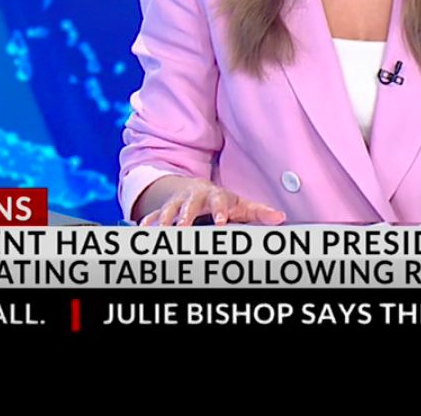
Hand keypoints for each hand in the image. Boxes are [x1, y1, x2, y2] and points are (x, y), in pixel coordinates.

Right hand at [138, 177, 286, 226]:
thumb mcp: (239, 204)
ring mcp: (176, 203)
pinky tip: (141, 232)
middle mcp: (194, 198)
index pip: (219, 202)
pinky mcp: (162, 210)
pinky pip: (152, 217)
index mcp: (214, 196)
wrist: (192, 188)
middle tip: (182, 229)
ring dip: (163, 221)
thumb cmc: (220, 201)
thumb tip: (280, 217)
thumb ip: (258, 212)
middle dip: (184, 217)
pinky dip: (147, 224)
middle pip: (188, 206)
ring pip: (167, 211)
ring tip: (160, 233)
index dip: (220, 212)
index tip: (221, 223)